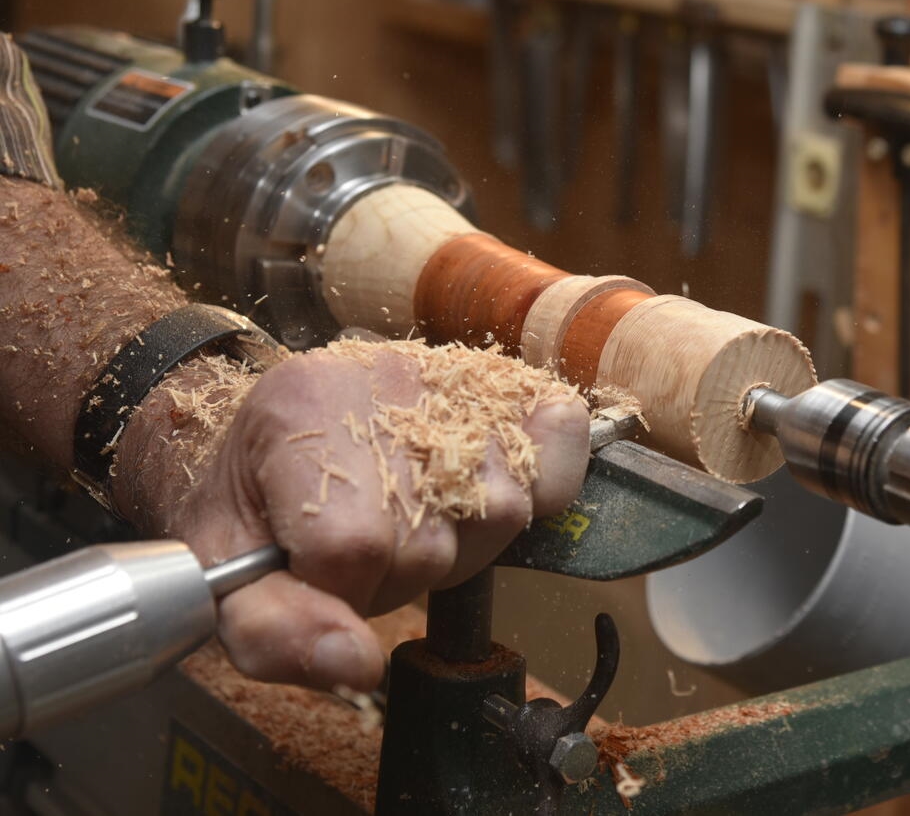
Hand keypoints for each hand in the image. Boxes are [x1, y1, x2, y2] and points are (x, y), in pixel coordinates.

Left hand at [115, 342, 588, 690]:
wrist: (279, 421)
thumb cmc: (254, 498)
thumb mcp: (223, 569)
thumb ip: (273, 630)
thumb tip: (355, 664)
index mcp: (295, 413)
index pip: (352, 546)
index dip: (342, 592)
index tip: (318, 574)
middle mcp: (379, 378)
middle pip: (430, 537)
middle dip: (399, 574)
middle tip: (365, 549)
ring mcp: (448, 373)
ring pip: (497, 509)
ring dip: (461, 540)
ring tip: (415, 517)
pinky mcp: (499, 378)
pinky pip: (557, 440)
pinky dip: (540, 481)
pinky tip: (477, 487)